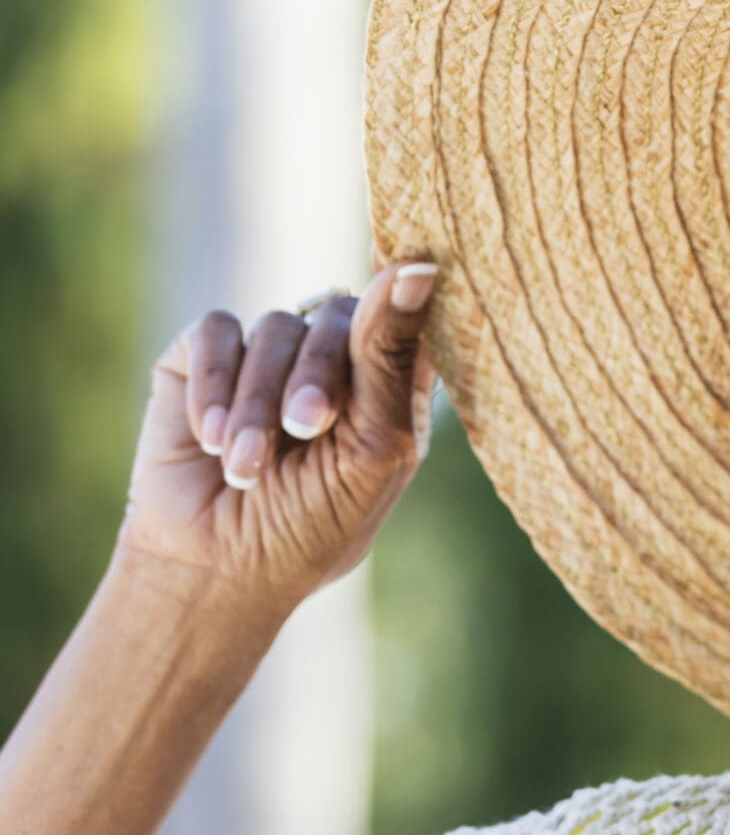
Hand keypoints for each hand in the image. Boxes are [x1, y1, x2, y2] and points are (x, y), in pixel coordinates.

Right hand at [118, 256, 441, 613]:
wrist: (217, 568)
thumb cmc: (313, 523)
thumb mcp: (373, 447)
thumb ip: (392, 357)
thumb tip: (418, 265)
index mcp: (392, 382)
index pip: (410, 317)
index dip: (404, 304)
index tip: (407, 282)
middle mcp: (335, 358)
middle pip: (342, 316)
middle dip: (318, 377)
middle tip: (305, 428)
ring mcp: (270, 353)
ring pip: (276, 327)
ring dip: (258, 401)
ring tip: (245, 466)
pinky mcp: (205, 356)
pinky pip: (215, 332)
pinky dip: (213, 384)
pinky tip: (210, 437)